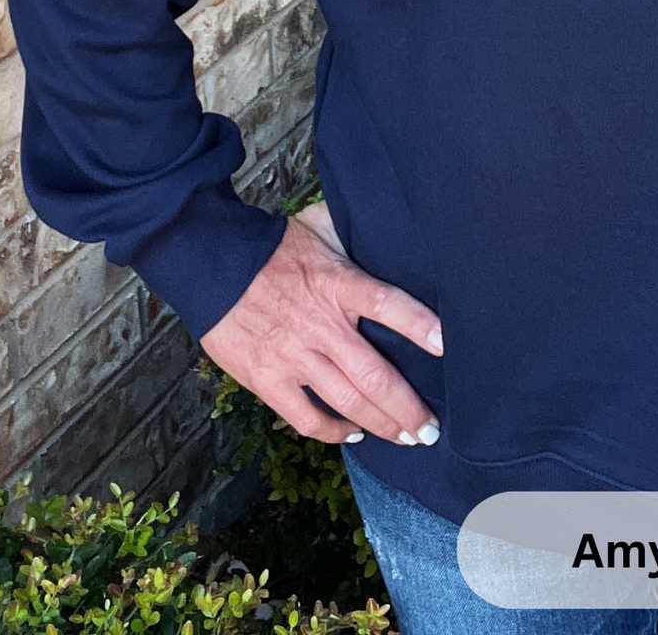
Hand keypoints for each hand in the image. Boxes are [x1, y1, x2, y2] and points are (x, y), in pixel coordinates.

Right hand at [201, 203, 443, 446]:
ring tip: (407, 439)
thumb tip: (383, 218)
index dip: (419, 325)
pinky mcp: (266, 378)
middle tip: (432, 428)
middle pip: (374, 374)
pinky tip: (353, 434)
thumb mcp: (317, 224)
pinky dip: (333, 431)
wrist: (211, 263)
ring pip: (346, 401)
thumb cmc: (272, 246)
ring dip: (382, 425)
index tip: (446, 345)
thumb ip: (351, 228)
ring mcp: (293, 355)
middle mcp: (320, 324)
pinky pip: (305, 417)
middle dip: (408, 407)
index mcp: (337, 283)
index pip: (388, 304)